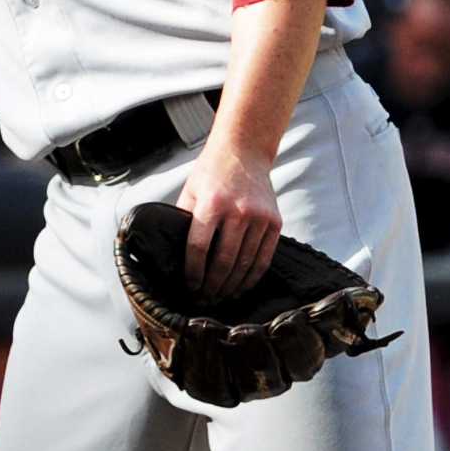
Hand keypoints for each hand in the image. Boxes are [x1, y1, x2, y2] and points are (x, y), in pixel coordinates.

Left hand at [175, 149, 281, 302]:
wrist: (245, 151)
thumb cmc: (212, 172)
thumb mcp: (190, 191)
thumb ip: (184, 220)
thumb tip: (175, 251)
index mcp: (212, 204)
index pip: (199, 248)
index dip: (193, 272)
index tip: (189, 286)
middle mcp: (238, 211)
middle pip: (224, 261)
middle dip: (212, 285)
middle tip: (204, 299)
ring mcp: (259, 218)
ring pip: (245, 263)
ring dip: (232, 285)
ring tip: (221, 297)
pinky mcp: (275, 222)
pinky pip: (264, 257)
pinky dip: (253, 276)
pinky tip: (242, 285)